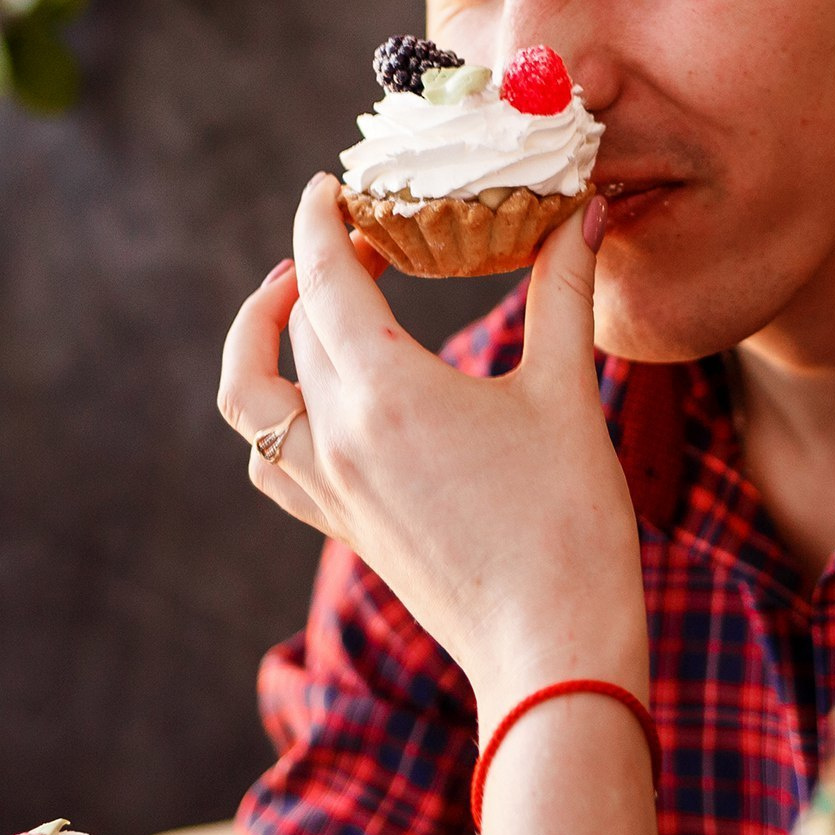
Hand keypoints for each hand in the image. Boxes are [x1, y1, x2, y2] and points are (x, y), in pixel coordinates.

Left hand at [217, 174, 646, 718]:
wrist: (553, 650)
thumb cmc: (570, 525)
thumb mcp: (567, 393)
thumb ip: (564, 291)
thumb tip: (585, 210)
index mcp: (385, 391)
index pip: (323, 275)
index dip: (319, 220)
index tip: (330, 183)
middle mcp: (336, 436)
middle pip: (297, 323)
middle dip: (318, 265)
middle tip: (367, 235)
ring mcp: (329, 487)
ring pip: (250, 395)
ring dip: (261, 337)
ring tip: (297, 301)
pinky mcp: (341, 525)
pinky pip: (269, 458)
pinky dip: (271, 413)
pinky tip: (313, 395)